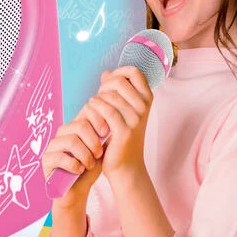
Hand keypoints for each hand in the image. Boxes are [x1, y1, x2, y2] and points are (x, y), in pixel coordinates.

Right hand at [42, 116, 105, 209]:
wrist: (78, 190)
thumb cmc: (89, 168)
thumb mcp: (101, 151)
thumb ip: (104, 136)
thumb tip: (113, 121)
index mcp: (75, 127)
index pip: (85, 112)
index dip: (98, 119)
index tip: (107, 132)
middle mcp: (62, 133)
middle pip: (80, 125)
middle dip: (93, 141)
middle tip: (99, 155)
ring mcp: (52, 145)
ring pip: (72, 141)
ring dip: (85, 155)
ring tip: (90, 165)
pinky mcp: (46, 159)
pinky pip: (61, 157)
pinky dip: (74, 165)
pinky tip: (79, 170)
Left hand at [83, 66, 152, 181]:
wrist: (125, 164)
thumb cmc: (120, 134)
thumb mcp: (121, 109)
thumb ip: (114, 90)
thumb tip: (106, 73)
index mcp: (146, 98)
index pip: (134, 72)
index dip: (118, 72)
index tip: (108, 82)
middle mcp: (144, 106)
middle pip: (119, 82)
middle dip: (103, 87)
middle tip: (97, 98)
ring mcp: (136, 119)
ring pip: (110, 96)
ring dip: (96, 99)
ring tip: (93, 107)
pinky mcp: (125, 131)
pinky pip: (106, 110)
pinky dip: (94, 108)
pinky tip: (89, 110)